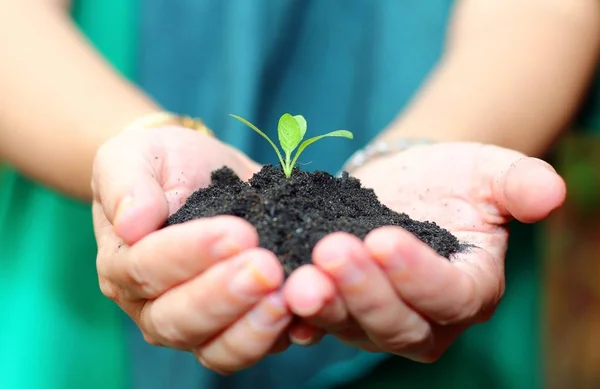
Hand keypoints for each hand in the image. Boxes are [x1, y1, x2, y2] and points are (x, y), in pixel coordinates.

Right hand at [91, 126, 291, 372]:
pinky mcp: (240, 324)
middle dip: (225, 296)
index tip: (235, 232)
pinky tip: (308, 317)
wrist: (199, 171)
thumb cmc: (163, 164)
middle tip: (266, 267)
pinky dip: (284, 336)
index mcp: (124, 265)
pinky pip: (258, 346)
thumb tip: (132, 223)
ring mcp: (199, 324)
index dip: (189, 255)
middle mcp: (155, 306)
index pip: (147, 270)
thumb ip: (126, 185)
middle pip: (180, 321)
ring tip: (287, 298)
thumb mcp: (133, 156)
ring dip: (254, 328)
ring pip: (218, 349)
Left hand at [283, 142, 565, 359]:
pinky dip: (292, 309)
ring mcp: (376, 320)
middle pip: (396, 322)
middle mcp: (424, 320)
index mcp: (468, 292)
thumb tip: (551, 192)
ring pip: (351, 325)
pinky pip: (315, 318)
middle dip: (363, 290)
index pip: (448, 297)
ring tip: (295, 275)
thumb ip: (520, 183)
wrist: (401, 186)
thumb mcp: (488, 173)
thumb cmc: (449, 181)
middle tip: (330, 251)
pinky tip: (272, 286)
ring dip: (323, 304)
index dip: (417, 274)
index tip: (384, 237)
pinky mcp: (339, 309)